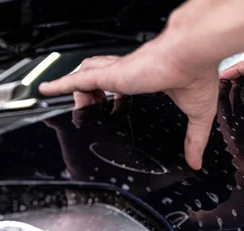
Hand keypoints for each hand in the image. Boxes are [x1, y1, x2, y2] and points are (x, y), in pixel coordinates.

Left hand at [39, 36, 218, 169]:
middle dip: (92, 95)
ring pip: (86, 78)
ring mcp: (118, 74)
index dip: (115, 97)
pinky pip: (77, 79)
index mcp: (148, 80)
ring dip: (76, 92)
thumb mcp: (197, 115)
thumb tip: (196, 161)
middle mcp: (130, 74)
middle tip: (89, 112)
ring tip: (71, 109)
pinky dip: (60, 84)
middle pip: (100, 80)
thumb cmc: (196, 73)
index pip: (124, 86)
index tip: (114, 107)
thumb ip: (194, 140)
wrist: (193, 54)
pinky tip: (46, 91)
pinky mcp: (110, 75)